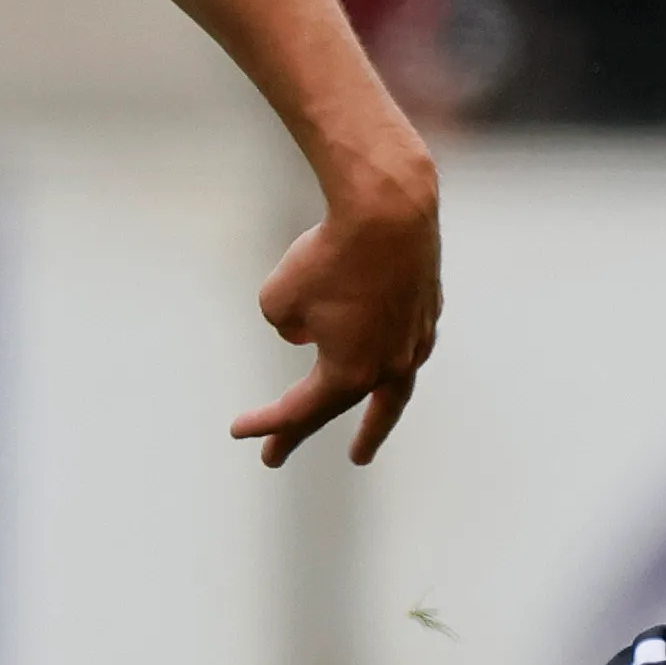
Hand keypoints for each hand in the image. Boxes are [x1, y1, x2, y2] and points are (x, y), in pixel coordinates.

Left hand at [234, 151, 442, 467]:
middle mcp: (390, 364)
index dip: (266, 423)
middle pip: (343, 409)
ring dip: (376, 416)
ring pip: (393, 389)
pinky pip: (404, 343)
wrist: (389, 207)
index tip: (237, 431)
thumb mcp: (277, 300)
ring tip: (368, 436)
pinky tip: (381, 355)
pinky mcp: (427, 307)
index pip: (299, 410)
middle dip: (304, 431)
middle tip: (276, 457)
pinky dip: (388, 356)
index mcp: (351, 373)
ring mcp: (416, 338)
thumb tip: (311, 331)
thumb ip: (286, 328)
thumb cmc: (329, 255)